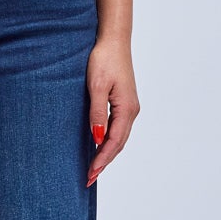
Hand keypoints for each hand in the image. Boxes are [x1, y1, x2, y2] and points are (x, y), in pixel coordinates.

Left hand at [86, 35, 139, 186]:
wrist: (113, 40)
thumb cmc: (103, 59)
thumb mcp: (97, 86)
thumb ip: (98, 113)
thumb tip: (97, 138)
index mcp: (127, 109)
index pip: (113, 142)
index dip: (101, 160)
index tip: (90, 174)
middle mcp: (131, 111)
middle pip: (118, 144)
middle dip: (104, 162)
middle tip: (89, 179)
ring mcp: (129, 107)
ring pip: (119, 138)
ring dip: (106, 154)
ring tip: (93, 169)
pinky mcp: (123, 102)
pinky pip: (117, 128)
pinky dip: (109, 142)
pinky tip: (99, 146)